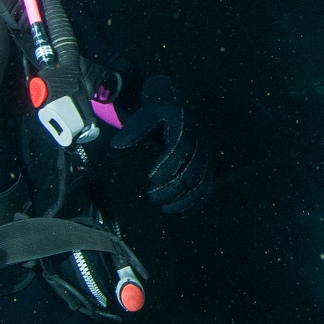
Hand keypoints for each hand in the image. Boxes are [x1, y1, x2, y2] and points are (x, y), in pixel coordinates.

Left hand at [115, 76, 210, 213]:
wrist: (178, 110)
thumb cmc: (158, 114)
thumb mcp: (144, 114)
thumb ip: (132, 128)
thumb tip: (116, 144)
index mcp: (185, 125)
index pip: (180, 147)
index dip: (167, 164)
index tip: (150, 178)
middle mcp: (200, 140)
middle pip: (192, 167)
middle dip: (173, 186)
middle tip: (152, 197)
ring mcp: (206, 155)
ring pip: (201, 181)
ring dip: (184, 198)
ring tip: (164, 208)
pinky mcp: (207, 167)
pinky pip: (206, 187)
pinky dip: (195, 202)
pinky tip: (180, 212)